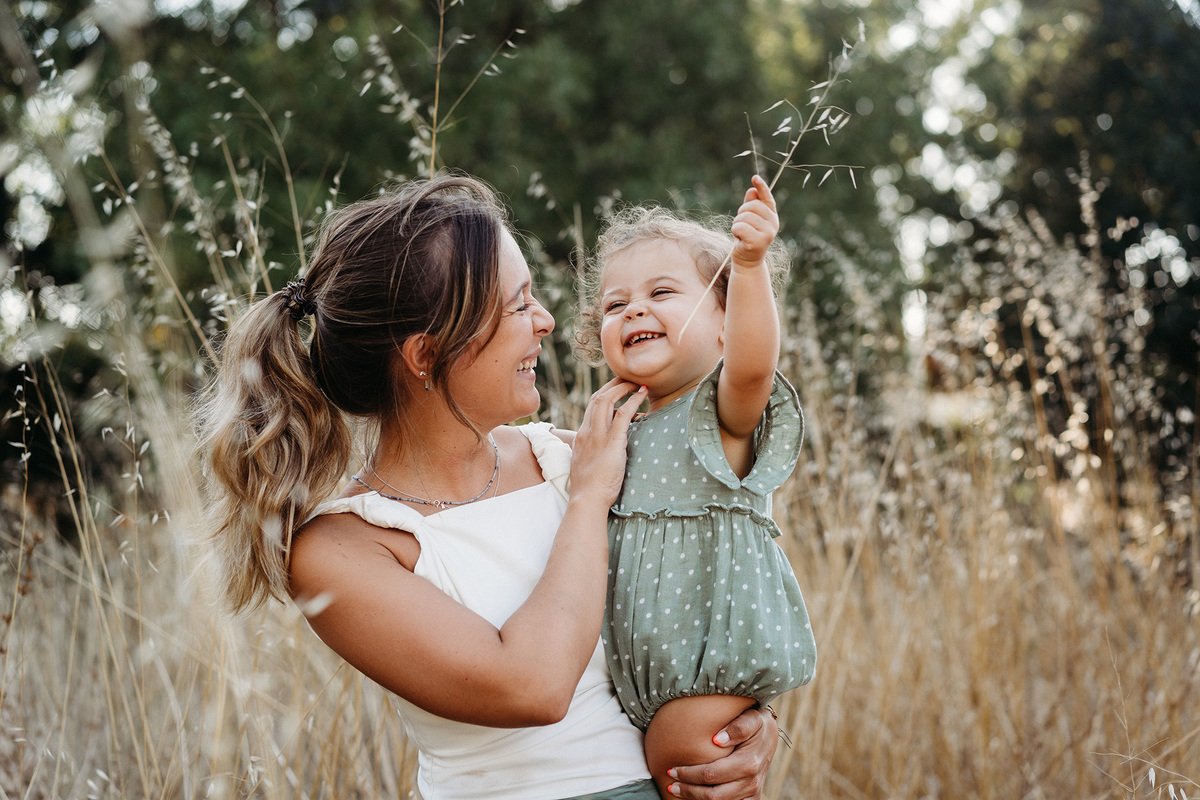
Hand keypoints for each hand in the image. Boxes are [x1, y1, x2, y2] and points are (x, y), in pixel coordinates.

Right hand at [567, 377, 645, 507]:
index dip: (605, 394)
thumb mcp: (588, 465)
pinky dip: (633, 401)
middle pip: (598, 398)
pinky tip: (642, 395)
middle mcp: (588, 431)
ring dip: (623, 388)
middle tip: (627, 378)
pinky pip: (622, 414)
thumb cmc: (590, 488)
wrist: (586, 499)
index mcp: (581, 436)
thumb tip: (609, 448)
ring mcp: (598, 436)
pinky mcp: (612, 443)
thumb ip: (596, 452)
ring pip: (607, 400)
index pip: (591, 407)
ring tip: (637, 383)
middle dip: (613, 385)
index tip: (616, 388)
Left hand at [665, 706, 778, 799]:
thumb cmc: (755, 724)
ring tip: (677, 790)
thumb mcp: (751, 718)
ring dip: (696, 799)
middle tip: (670, 783)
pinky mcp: (752, 798)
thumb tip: (717, 740)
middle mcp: (751, 782)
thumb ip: (738, 727)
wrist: (770, 736)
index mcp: (748, 763)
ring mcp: (752, 792)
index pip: (711, 774)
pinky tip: (695, 796)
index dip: (689, 775)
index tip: (672, 769)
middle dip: (688, 790)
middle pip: (713, 795)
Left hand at [730, 175, 779, 269]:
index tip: (754, 177)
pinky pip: (740, 227)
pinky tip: (740, 239)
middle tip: (741, 225)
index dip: (761, 187)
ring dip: (737, 224)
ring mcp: (767, 233)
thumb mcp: (749, 221)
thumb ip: (750, 206)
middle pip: (752, 206)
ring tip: (741, 234)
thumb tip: (752, 190)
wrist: (748, 262)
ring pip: (744, 216)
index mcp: (772, 217)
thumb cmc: (747, 240)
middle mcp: (773, 224)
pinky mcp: (758, 241)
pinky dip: (735, 231)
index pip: (767, 199)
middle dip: (741, 213)